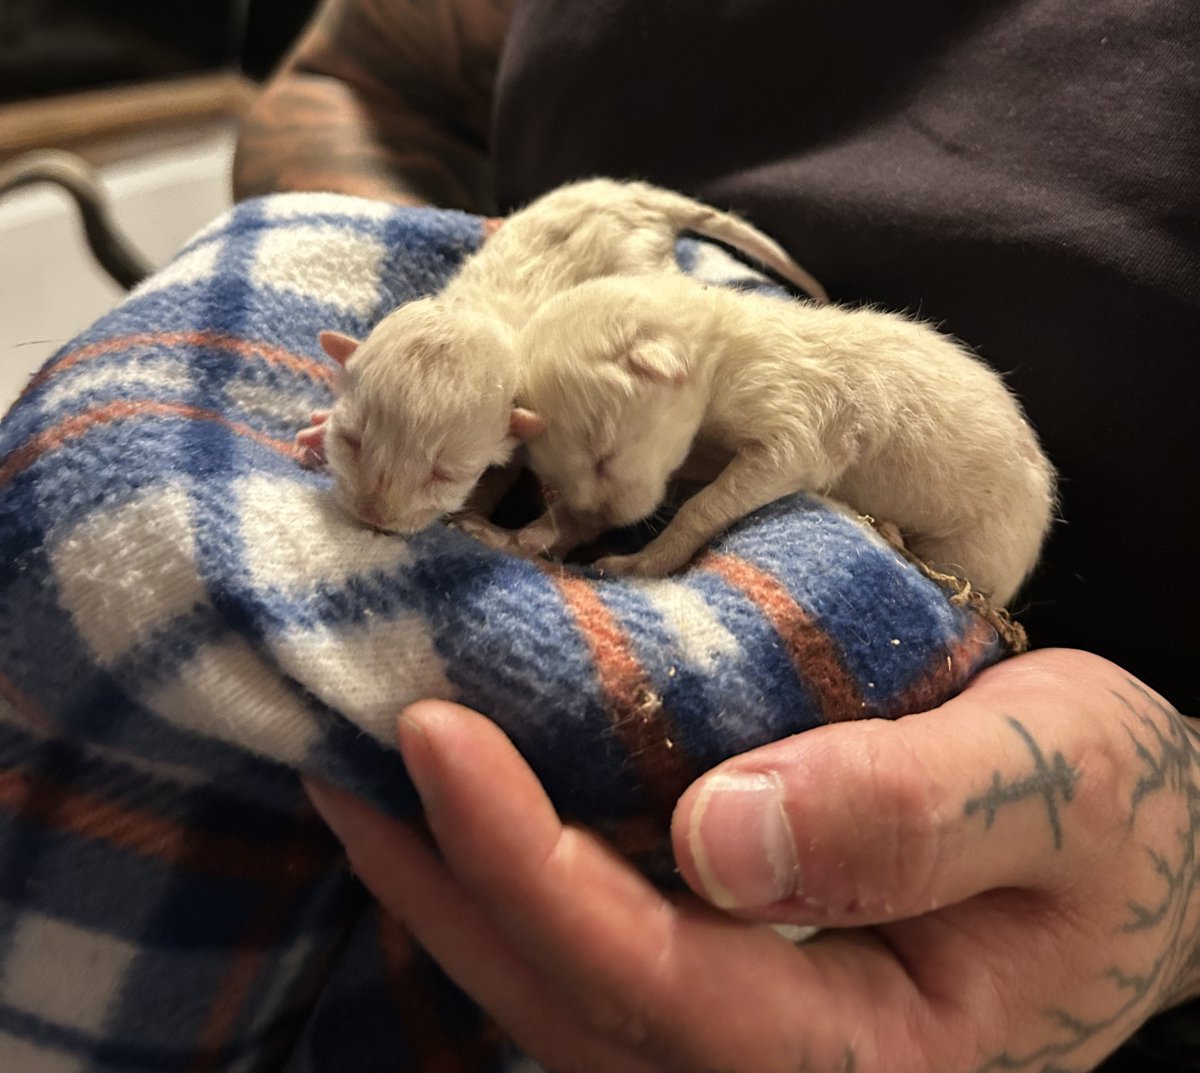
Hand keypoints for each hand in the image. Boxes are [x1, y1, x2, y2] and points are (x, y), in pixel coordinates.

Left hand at [305, 649, 1199, 1071]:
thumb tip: (718, 835)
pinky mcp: (740, 974)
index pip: (654, 982)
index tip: (432, 737)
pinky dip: (513, 874)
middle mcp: (786, 1062)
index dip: (526, 864)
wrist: (1134, 844)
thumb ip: (904, 820)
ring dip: (450, 882)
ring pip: (560, 987)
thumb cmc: (1113, 813)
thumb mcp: (1054, 791)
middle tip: (341, 755)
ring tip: (361, 774)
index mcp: (871, 1048)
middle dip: (441, 879)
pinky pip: (595, 946)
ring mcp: (753, 1026)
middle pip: (568, 1000)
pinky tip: (461, 804)